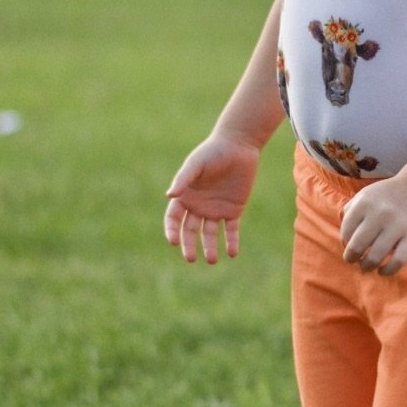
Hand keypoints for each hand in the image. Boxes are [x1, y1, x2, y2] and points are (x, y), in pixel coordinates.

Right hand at [164, 134, 259, 263]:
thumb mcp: (196, 164)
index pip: (174, 219)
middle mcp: (198, 206)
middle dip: (189, 246)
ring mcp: (215, 210)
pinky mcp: (233, 210)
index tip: (173, 242)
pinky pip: (231, 230)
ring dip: (210, 248)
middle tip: (191, 258)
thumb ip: (183, 180)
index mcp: (185, 197)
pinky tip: (232, 253)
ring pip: (209, 234)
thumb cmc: (212, 152)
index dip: (172, 231)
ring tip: (212, 260)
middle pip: (190, 231)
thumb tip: (169, 196)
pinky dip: (231, 242)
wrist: (238, 147)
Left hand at [339, 174, 406, 276]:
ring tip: (367, 266)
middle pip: (357, 246)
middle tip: (353, 260)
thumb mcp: (364, 195)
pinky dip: (387, 271)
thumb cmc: (386, 197)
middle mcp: (380, 214)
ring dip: (367, 266)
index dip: (345, 243)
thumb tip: (344, 240)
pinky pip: (398, 261)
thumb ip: (350, 212)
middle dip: (351, 258)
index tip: (350, 245)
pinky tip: (383, 271)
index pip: (346, 232)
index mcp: (364, 203)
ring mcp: (398, 226)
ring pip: (375, 257)